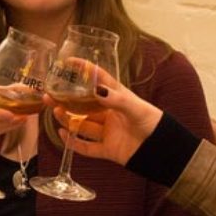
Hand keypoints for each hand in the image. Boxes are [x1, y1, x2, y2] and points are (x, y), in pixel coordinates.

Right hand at [45, 66, 161, 165]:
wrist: (165, 153)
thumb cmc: (155, 124)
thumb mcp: (137, 108)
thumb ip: (116, 100)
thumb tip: (96, 90)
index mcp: (117, 98)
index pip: (98, 80)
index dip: (84, 70)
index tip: (68, 62)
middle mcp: (109, 114)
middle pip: (83, 105)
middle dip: (66, 100)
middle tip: (50, 94)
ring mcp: (107, 132)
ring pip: (81, 124)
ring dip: (67, 118)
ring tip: (55, 111)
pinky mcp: (107, 150)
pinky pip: (87, 147)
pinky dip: (73, 142)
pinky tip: (63, 134)